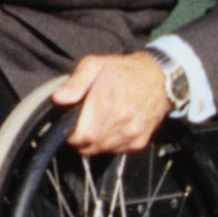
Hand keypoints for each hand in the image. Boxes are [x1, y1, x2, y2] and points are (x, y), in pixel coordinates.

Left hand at [53, 49, 175, 155]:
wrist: (159, 78)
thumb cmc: (123, 70)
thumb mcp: (95, 65)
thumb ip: (75, 82)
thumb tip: (58, 99)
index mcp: (106, 102)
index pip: (81, 136)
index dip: (70, 134)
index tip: (69, 124)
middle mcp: (121, 121)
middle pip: (89, 146)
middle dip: (80, 138)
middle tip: (81, 123)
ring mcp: (131, 134)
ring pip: (101, 150)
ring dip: (94, 142)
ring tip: (97, 123)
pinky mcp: (139, 142)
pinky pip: (116, 151)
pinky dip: (108, 143)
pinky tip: (111, 127)